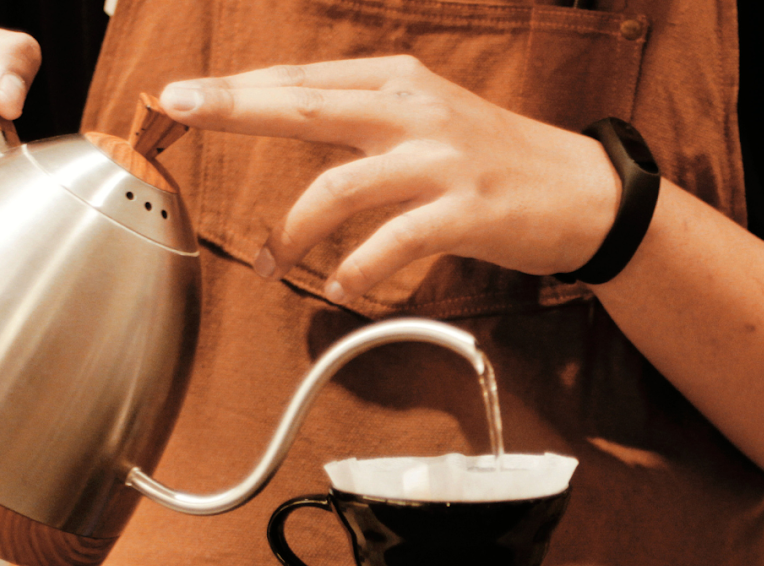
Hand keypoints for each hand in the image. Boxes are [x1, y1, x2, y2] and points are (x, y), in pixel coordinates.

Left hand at [159, 56, 620, 300]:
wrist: (582, 193)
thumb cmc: (495, 162)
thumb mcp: (427, 119)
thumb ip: (362, 118)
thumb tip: (287, 120)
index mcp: (399, 81)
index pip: (301, 79)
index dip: (238, 87)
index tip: (183, 95)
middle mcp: (414, 110)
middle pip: (304, 104)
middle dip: (236, 107)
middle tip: (181, 110)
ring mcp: (439, 160)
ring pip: (338, 187)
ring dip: (292, 232)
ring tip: (270, 265)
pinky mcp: (464, 211)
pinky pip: (390, 243)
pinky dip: (356, 270)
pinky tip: (341, 287)